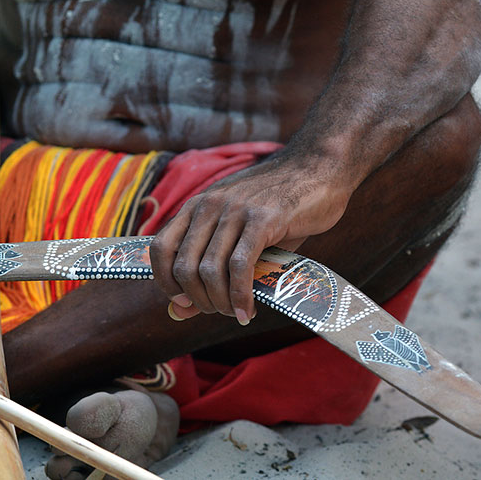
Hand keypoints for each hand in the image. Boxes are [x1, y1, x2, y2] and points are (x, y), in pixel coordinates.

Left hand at [150, 153, 351, 324]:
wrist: (320, 168)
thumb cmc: (280, 208)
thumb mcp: (239, 236)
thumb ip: (207, 270)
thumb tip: (178, 312)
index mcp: (197, 206)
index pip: (160, 248)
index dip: (165, 281)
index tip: (184, 301)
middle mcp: (210, 205)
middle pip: (184, 266)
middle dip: (198, 299)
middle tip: (219, 311)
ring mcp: (235, 210)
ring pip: (210, 270)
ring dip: (220, 302)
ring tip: (236, 313)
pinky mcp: (263, 219)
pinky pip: (240, 266)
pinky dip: (240, 295)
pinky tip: (248, 310)